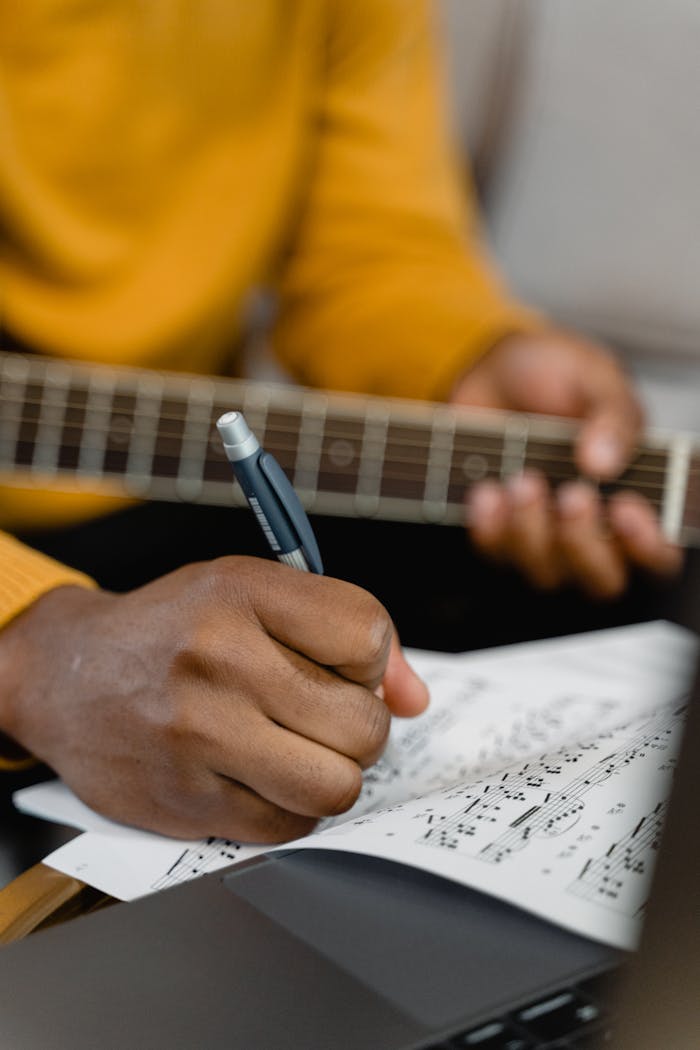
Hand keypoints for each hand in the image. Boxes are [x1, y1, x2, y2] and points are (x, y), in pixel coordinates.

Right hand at [0, 559, 427, 841]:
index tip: (342, 665)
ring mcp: (200, 734)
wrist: (67, 675)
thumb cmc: (174, 631)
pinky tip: (262, 776)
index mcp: (242, 593)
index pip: (366, 632)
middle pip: (362, 723)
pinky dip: (291, 808)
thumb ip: (342, 631)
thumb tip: (415, 698)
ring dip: (332, 774)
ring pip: (336, 786)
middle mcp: (220, 659)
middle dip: (358, 726)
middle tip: (322, 715)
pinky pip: (289, 827)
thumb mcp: (250, 594)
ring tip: (301, 750)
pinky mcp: (186, 799)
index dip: (370, 659)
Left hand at [452, 330, 682, 596]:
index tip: (624, 508)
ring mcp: (544, 538)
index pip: (659, 555)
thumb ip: (613, 415)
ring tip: (522, 478)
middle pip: (602, 580)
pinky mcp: (498, 534)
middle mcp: (595, 530)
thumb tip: (604, 462)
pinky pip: (495, 553)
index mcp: (638, 497)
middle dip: (584, 543)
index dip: (647, 546)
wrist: (493, 368)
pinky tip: (487, 491)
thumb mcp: (595, 378)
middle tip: (571, 495)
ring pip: (545, 571)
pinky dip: (489, 527)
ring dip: (532, 530)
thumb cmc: (557, 375)